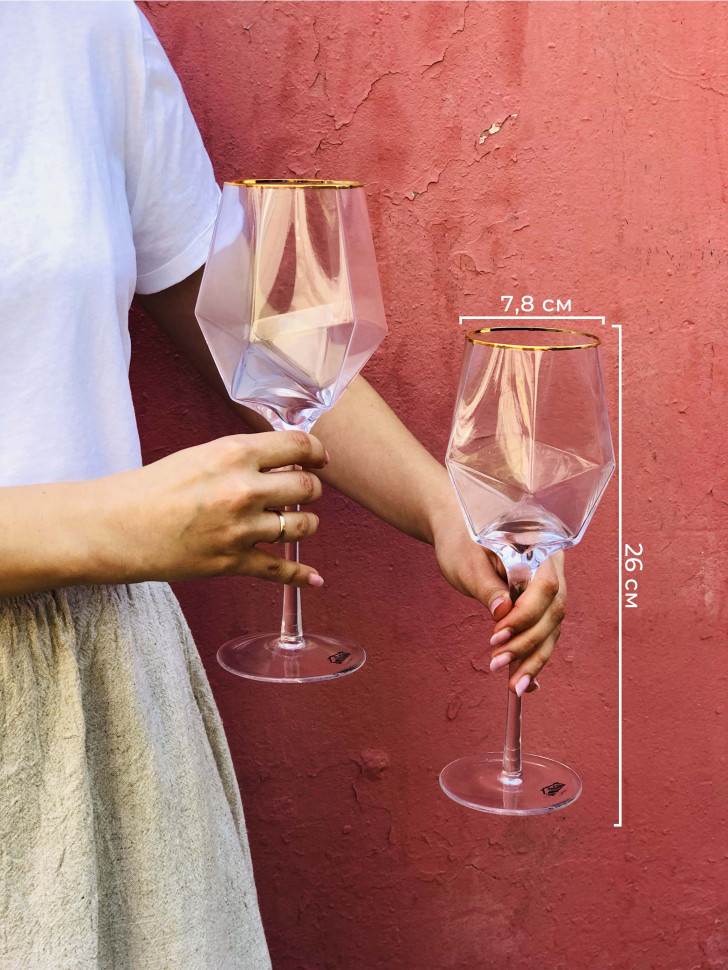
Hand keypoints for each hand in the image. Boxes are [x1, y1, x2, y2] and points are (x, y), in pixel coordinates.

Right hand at [91, 431, 326, 586]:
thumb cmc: (153, 487)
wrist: (115, 527)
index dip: (317, 452)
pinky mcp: (233, 563)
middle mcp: (244, 490)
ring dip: (305, 523)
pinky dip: (303, 576)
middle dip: (310, 487)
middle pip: (308, 487)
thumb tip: (287, 462)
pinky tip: (316, 578)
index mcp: (234, 454)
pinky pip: (281, 571)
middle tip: (302, 489)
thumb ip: (243, 458)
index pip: (299, 446)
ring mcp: (241, 529)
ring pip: (303, 526)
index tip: (320, 459)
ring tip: (294, 520)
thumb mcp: (201, 456)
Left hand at [432, 509, 566, 694]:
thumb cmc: (461, 542)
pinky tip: (527, 682)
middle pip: (553, 611)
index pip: (545, 587)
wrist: (459, 532)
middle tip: (498, 664)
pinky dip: (534, 657)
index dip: (525, 615)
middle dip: (528, 643)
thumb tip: (502, 613)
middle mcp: (552, 567)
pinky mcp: (540, 604)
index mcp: (539, 547)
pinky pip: (544, 632)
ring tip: (515, 685)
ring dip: (533, 658)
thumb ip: (487, 586)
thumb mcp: (467, 562)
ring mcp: (550, 587)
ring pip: (551, 627)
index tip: (497, 634)